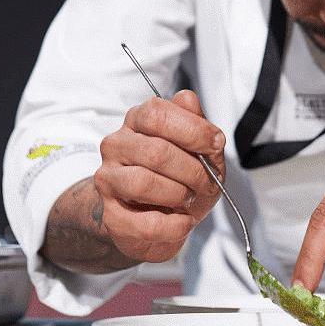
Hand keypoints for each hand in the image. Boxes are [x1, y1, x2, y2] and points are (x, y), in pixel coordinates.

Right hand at [93, 90, 224, 262]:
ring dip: (179, 194)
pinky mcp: (111, 216)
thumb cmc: (179, 180)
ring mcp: (109, 180)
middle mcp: (117, 146)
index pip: (157, 113)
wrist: (157, 222)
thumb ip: (196, 124)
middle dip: (193, 170)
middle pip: (156, 151)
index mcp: (137, 121)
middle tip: (206, 182)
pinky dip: (174, 225)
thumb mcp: (199, 151)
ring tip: (189, 198)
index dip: (192, 129)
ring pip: (144, 183)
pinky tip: (182, 221)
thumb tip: (189, 100)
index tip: (215, 144)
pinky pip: (145, 222)